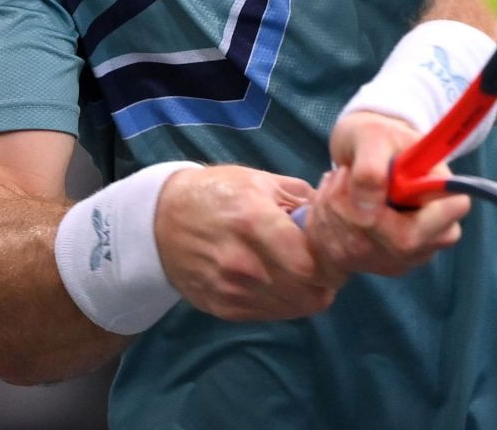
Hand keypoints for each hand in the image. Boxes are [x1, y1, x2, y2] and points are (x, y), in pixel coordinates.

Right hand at [154, 165, 346, 321]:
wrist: (160, 221)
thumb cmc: (216, 193)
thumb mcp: (260, 181)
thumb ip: (303, 198)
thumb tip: (336, 214)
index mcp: (253, 221)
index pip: (311, 265)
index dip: (333, 263)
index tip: (336, 253)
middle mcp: (243, 263)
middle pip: (308, 294)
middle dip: (326, 281)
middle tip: (326, 265)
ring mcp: (231, 291)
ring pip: (294, 309)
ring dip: (307, 294)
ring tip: (302, 272)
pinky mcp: (224, 309)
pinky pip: (272, 315)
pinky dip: (286, 302)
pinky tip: (280, 281)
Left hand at [305, 111, 469, 276]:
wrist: (360, 150)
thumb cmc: (376, 137)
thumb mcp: (373, 135)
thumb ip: (372, 168)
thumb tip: (367, 208)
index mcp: (445, 199)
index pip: (444, 226)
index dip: (404, 210)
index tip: (370, 184)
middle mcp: (430, 237)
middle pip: (399, 244)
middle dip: (357, 208)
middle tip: (343, 174)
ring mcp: (401, 256)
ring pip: (360, 250)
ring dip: (333, 210)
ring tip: (336, 180)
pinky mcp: (371, 263)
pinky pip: (338, 254)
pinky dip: (323, 223)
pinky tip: (329, 200)